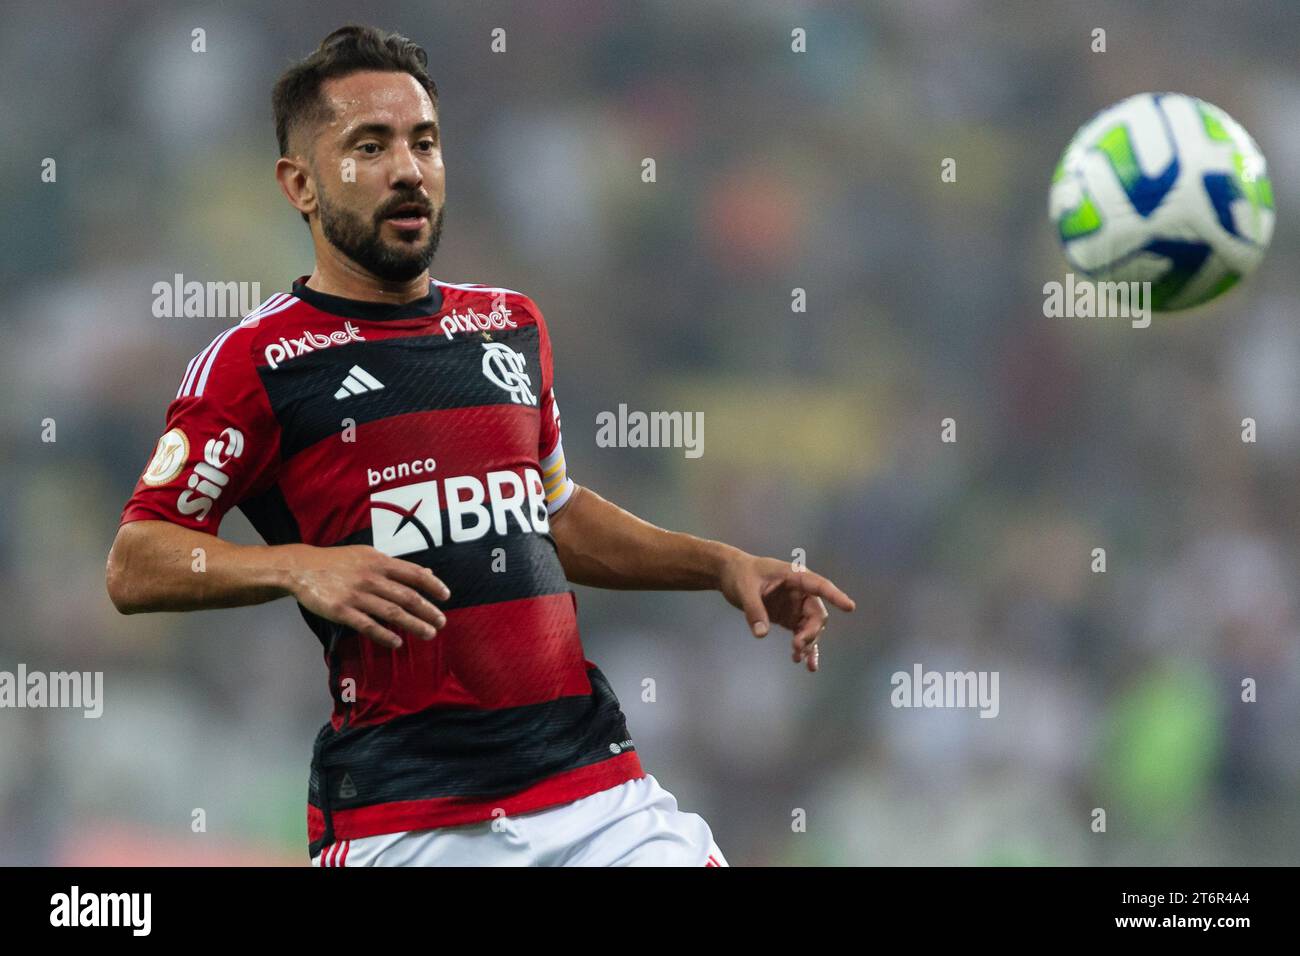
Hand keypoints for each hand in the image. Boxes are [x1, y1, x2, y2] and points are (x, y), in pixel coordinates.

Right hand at [286, 544, 450, 649]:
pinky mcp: (341, 610)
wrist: (302, 567)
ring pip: (392, 612)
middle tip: (442, 622)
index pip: (413, 573)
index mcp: (379, 562)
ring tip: (429, 634)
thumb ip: (396, 566)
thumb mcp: (368, 555)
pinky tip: (397, 642)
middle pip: (407, 596)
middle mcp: (371, 577)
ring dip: (414, 624)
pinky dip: (384, 634)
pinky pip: (368, 625)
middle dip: (428, 610)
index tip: (446, 597)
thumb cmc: (338, 562)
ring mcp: (356, 594)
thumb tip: (428, 572)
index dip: (432, 585)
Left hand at [718, 553, 855, 671]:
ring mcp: (796, 606)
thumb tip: (761, 634)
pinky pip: (802, 635)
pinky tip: (807, 664)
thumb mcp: (744, 590)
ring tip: (797, 658)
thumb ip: (754, 610)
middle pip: (817, 614)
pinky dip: (805, 649)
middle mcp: (801, 592)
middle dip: (811, 632)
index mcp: (795, 576)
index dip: (835, 596)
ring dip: (808, 643)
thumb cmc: (740, 574)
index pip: (820, 585)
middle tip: (797, 646)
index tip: (849, 607)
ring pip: (812, 627)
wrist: (731, 575)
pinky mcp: (789, 618)